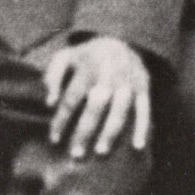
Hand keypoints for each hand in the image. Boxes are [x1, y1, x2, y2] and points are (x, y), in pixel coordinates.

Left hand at [45, 35, 151, 158]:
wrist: (120, 41)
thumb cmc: (86, 57)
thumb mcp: (65, 57)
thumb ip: (52, 76)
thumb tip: (49, 103)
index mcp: (87, 67)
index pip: (71, 98)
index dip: (61, 120)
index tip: (54, 139)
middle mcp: (109, 75)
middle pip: (96, 107)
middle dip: (85, 131)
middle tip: (75, 154)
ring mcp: (129, 82)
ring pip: (120, 111)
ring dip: (110, 132)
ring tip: (100, 151)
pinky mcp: (144, 87)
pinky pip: (145, 110)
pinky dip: (142, 128)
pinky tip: (137, 146)